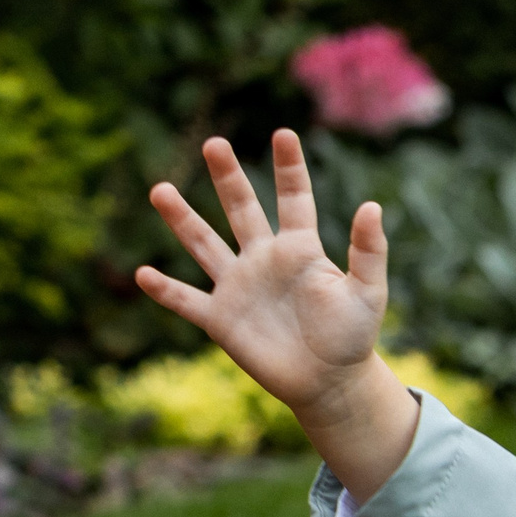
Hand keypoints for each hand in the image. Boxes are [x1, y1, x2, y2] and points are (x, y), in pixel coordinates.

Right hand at [136, 130, 385, 415]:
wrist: (329, 382)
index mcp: (300, 249)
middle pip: (241, 209)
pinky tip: (143, 274)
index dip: (289, 167)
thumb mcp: (368, 292)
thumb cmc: (353, 336)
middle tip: (214, 143)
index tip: (284, 133)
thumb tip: (372, 206)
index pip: (293, 198)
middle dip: (228, 177)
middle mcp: (264, 259)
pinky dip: (165, 291)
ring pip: (204, 245)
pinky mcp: (221, 320)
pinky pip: (188, 301)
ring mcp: (239, 287)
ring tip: (160, 190)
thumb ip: (368, 251)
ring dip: (182, 220)